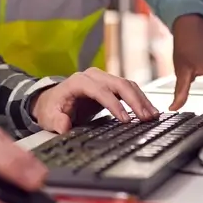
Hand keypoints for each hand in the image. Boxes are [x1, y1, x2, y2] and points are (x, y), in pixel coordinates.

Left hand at [30, 67, 160, 133]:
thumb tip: (64, 126)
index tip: (125, 119)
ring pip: (127, 85)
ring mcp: (103, 79)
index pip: (100, 90)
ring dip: (141, 100)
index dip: (114, 104)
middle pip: (118, 84)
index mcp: (78, 81)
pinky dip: (139, 99)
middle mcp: (93, 76)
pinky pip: (128, 89)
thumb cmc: (52, 108)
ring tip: (152, 115)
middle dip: (134, 101)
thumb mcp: (49, 116)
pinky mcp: (110, 86)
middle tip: (146, 117)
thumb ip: (57, 121)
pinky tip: (148, 110)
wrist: (52, 101)